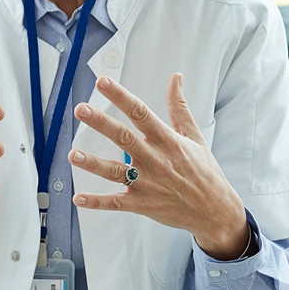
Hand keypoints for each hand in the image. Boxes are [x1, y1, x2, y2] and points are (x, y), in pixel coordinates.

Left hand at [69, 74, 252, 260]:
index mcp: (168, 141)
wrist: (216, 211)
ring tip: (73, 155)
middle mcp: (156, 160)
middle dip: (101, 123)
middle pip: (124, 138)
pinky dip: (98, 202)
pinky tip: (79, 198)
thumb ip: (179, 107)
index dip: (120, 96)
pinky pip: (117, 203)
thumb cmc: (205, 172)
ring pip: (116, 171)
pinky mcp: (143, 204)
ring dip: (93, 164)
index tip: (103, 82)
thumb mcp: (195, 136)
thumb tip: (175, 78)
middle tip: (81, 109)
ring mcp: (148, 184)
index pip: (141, 112)